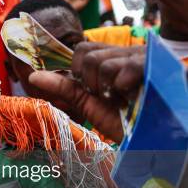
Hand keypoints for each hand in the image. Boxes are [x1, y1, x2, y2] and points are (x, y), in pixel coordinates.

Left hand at [28, 42, 144, 142]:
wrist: (151, 138)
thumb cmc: (122, 118)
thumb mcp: (88, 103)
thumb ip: (64, 87)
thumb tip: (32, 76)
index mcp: (110, 58)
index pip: (81, 49)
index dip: (77, 69)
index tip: (88, 89)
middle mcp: (125, 52)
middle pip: (87, 54)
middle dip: (88, 82)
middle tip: (105, 97)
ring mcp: (141, 56)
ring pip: (102, 62)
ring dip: (105, 87)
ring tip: (122, 98)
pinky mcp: (155, 65)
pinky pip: (128, 66)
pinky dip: (123, 84)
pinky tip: (132, 95)